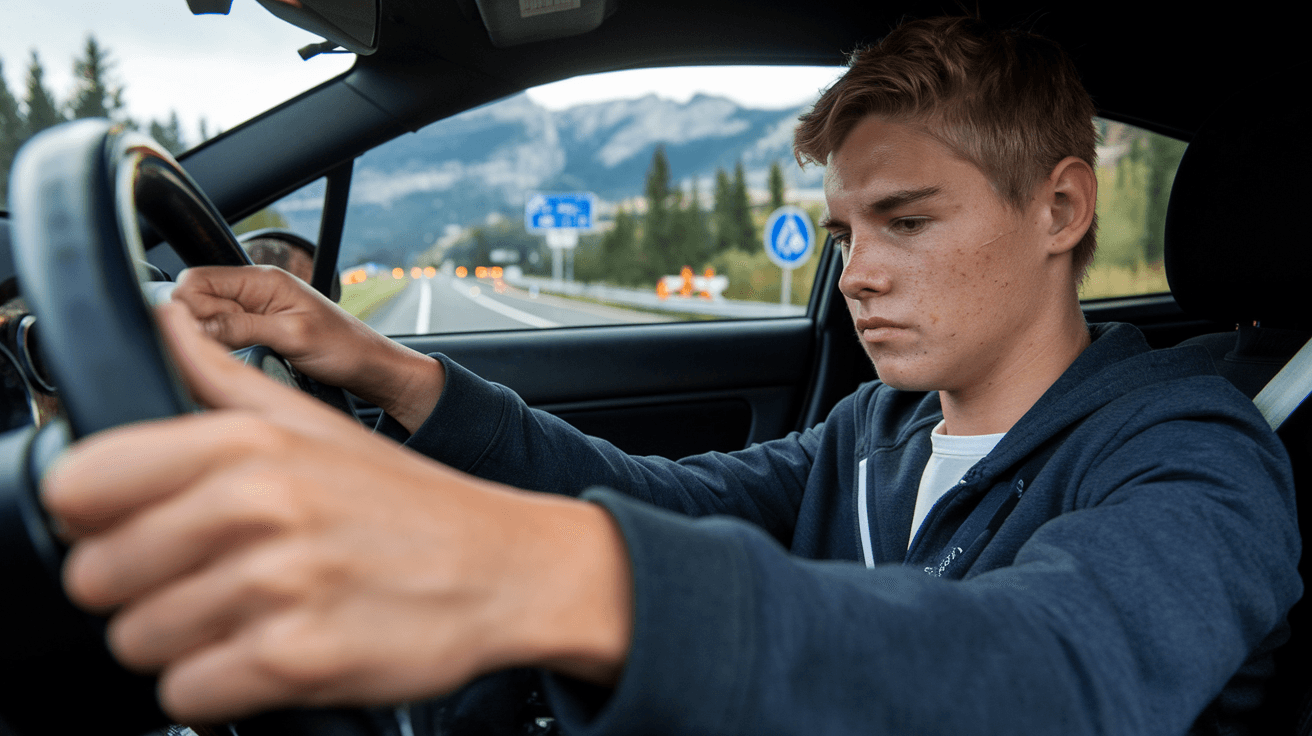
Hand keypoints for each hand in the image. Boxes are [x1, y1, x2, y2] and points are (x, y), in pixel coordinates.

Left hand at [41, 303, 632, 723]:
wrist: (508, 569)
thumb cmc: (409, 504)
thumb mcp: (316, 423)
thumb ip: (220, 379)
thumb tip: (159, 322)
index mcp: (245, 443)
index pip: (79, 484)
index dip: (96, 516)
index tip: (133, 527)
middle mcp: (257, 507)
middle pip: (96, 576)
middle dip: (137, 590)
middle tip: (200, 584)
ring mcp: (277, 585)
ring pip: (136, 642)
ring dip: (180, 642)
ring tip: (244, 619)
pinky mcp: (296, 660)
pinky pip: (188, 695)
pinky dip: (217, 689)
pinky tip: (265, 656)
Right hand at [173, 265, 441, 431]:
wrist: (372, 367)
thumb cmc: (345, 348)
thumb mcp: (292, 337)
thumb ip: (241, 327)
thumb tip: (193, 326)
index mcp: (263, 279)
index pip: (196, 280)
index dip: (186, 308)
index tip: (195, 335)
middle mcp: (255, 290)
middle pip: (195, 299)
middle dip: (195, 325)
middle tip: (218, 350)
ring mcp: (255, 310)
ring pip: (206, 319)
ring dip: (209, 338)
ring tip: (234, 356)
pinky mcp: (258, 330)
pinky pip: (223, 333)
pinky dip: (221, 346)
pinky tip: (237, 360)